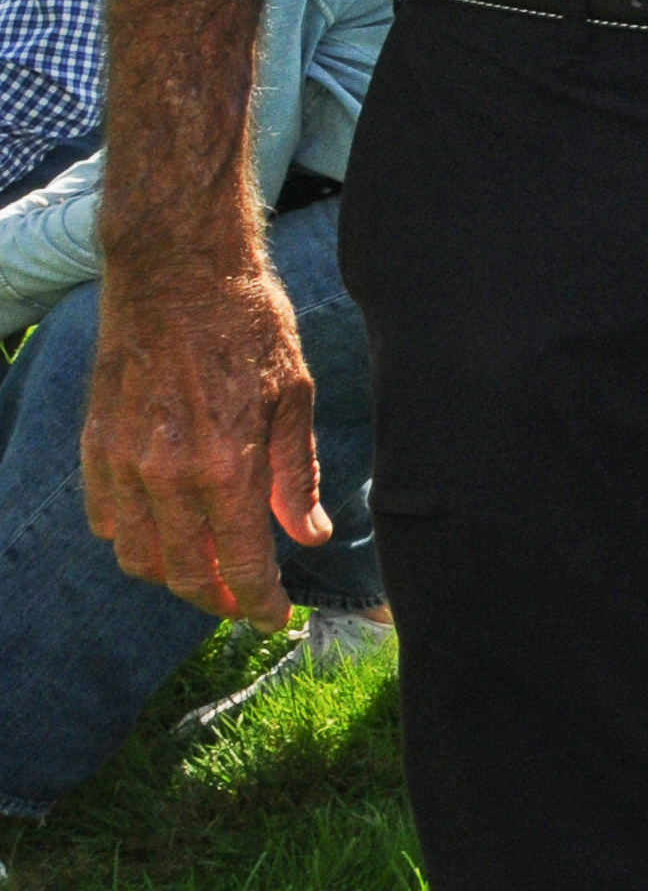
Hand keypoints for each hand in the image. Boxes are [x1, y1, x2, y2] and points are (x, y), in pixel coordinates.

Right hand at [84, 246, 327, 628]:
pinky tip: (162, 530)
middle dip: (216, 598)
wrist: (177, 273)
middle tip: (242, 601)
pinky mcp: (95, 446)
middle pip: (184, 574)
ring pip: (139, 556)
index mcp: (226, 466)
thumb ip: (298, 475)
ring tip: (205, 570)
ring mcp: (123, 463)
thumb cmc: (248, 326)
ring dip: (173, 574)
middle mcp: (168, 475)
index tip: (274, 617)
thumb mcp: (293, 396)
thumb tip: (311, 534)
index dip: (260, 601)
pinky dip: (133, 538)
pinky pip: (106, 519)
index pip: (242, 564)